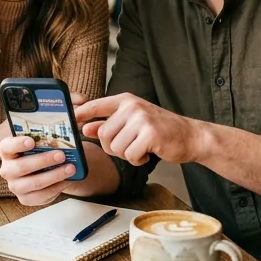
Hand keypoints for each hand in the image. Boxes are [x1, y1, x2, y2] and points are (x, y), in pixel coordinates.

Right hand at [0, 136, 75, 205]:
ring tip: (70, 168)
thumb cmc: (40, 150)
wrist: (43, 169)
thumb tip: (66, 117)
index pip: (7, 146)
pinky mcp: (25, 199)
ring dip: (54, 176)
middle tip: (61, 155)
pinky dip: (55, 188)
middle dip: (43, 161)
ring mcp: (14, 186)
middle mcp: (7, 169)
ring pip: (33, 183)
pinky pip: (40, 196)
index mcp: (7, 150)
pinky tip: (66, 181)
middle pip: (22, 167)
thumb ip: (47, 130)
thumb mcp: (40, 139)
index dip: (18, 144)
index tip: (32, 141)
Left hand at [76, 93, 199, 165]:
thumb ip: (108, 124)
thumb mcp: (133, 122)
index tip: (69, 121)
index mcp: (125, 100)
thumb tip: (84, 128)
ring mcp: (141, 119)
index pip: (95, 105)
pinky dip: (137, 160)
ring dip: (126, 155)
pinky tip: (148, 153)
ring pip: (115, 147)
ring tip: (141, 148)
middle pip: (103, 134)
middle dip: (113, 148)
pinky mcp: (150, 134)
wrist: (190, 136)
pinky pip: (130, 155)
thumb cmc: (160, 130)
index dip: (80, 114)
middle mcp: (132, 106)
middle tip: (130, 147)